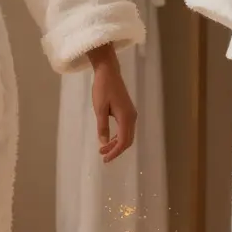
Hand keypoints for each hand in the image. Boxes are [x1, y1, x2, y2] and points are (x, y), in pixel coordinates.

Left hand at [88, 44, 136, 162]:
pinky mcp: (128, 111)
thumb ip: (102, 127)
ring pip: (126, 135)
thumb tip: (104, 143)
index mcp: (126, 118)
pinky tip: (108, 138)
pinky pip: (125, 129)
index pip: (123, 141)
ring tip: (102, 149)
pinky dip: (117, 136)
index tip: (105, 159)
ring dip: (116, 143)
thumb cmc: (103, 88)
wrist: (109, 72)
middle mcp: (132, 117)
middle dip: (115, 150)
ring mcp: (131, 114)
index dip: (114, 152)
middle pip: (127, 140)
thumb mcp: (99, 109)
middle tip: (102, 156)